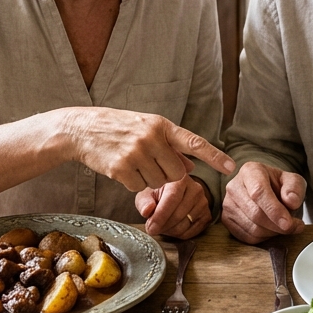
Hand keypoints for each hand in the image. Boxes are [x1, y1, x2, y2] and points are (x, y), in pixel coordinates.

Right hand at [65, 108, 234, 191]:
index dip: (213, 156)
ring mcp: (136, 153)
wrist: (82, 129)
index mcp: (161, 125)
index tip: (230, 167)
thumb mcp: (147, 129)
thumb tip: (192, 166)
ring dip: (148, 179)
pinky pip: (138, 188)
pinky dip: (132, 183)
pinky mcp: (121, 169)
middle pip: (176, 173)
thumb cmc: (119, 128)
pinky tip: (121, 167)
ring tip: (132, 162)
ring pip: (158, 183)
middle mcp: (151, 138)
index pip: (193, 142)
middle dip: (167, 174)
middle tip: (149, 162)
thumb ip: (171, 145)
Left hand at [136, 177, 210, 238]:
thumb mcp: (147, 193)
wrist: (177, 192)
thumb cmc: (159, 192)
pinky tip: (172, 227)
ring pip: (184, 226)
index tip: (150, 228)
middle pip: (178, 215)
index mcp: (179, 179)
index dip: (160, 216)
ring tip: (162, 225)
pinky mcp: (207, 215)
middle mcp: (195, 189)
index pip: (171, 200)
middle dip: (162, 227)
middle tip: (152, 228)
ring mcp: (203, 202)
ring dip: (169, 231)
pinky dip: (179, 235)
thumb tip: (147, 211)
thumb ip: (144, 201)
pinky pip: (192, 232)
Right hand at [221, 162, 305, 243]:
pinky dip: (263, 238)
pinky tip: (272, 230)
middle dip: (277, 226)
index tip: (288, 223)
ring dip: (273, 233)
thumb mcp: (293, 181)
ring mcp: (227, 204)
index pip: (259, 192)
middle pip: (255, 213)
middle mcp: (234, 186)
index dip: (274, 210)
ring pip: (252, 228)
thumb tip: (291, 201)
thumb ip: (295, 188)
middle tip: (294, 227)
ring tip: (284, 226)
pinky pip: (246, 237)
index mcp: (250, 171)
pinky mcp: (226, 220)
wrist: (266, 191)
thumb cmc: (279, 185)